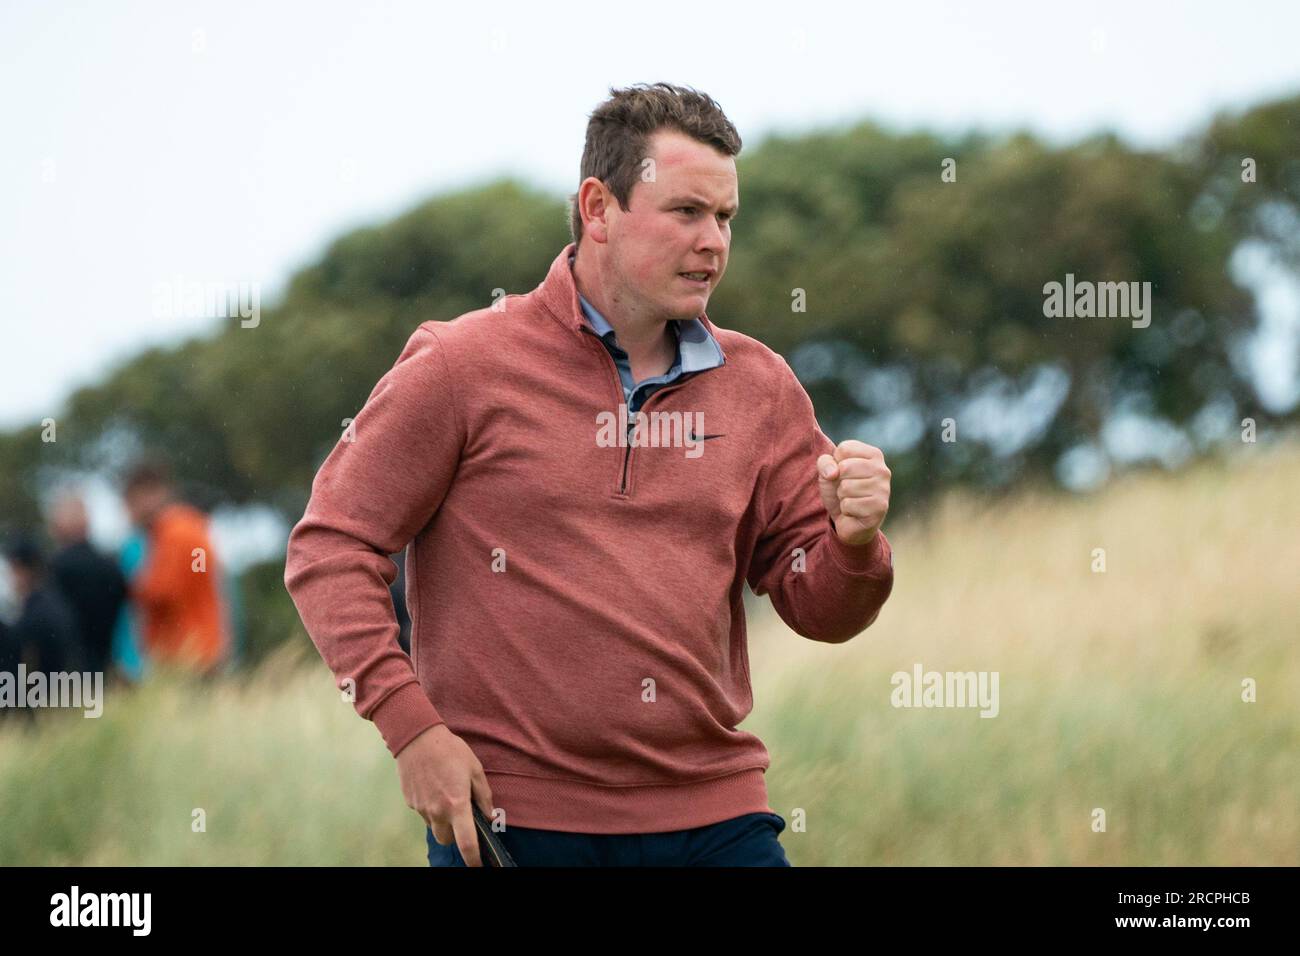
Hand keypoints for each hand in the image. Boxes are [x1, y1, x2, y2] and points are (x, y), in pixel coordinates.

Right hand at [396, 723, 495, 866]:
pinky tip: (433, 788)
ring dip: (441, 821)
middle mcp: (437, 811)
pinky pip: (423, 813)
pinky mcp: (410, 802)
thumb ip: (484, 796)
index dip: (473, 858)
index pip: (466, 842)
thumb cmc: (450, 751)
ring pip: (433, 827)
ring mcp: (421, 808)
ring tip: (446, 796)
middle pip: (446, 840)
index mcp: (456, 805)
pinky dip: (430, 808)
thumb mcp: (475, 769)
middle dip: (455, 835)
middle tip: (461, 817)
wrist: (417, 738)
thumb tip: (490, 816)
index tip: (477, 865)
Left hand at [817, 440, 890, 546]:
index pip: (845, 449)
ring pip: (846, 487)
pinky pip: (849, 504)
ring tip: (851, 500)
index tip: (843, 473)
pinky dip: (846, 510)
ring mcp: (884, 489)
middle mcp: (883, 470)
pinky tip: (855, 512)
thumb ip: (825, 462)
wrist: (849, 520)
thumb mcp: (828, 472)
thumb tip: (833, 473)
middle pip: (845, 467)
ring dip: (842, 496)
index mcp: (874, 455)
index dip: (836, 463)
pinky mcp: (880, 508)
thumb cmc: (840, 490)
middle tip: (847, 489)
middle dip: (839, 482)